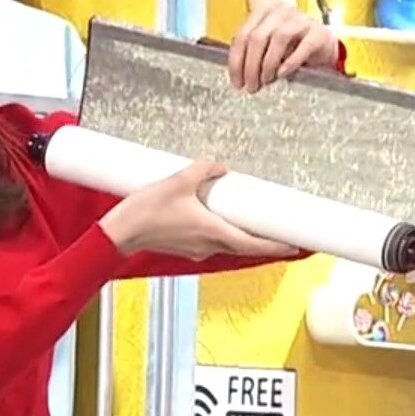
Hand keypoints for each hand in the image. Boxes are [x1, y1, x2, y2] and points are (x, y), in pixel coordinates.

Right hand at [99, 159, 298, 260]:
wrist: (119, 232)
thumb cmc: (145, 211)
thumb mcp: (177, 181)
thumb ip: (203, 170)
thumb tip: (219, 165)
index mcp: (213, 231)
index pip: (253, 243)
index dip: (276, 245)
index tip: (295, 246)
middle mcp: (208, 245)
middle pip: (243, 245)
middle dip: (262, 240)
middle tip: (280, 233)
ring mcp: (196, 249)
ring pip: (227, 244)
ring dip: (240, 235)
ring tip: (250, 221)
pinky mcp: (185, 248)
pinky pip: (211, 241)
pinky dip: (221, 232)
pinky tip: (216, 218)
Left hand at [227, 3, 339, 92]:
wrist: (324, 47)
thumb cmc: (292, 46)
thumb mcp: (268, 45)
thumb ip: (252, 51)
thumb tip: (238, 73)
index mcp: (263, 11)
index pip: (242, 35)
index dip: (236, 61)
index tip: (236, 82)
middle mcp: (281, 11)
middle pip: (257, 37)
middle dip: (250, 65)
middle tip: (251, 86)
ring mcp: (301, 19)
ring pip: (278, 38)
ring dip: (268, 64)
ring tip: (266, 81)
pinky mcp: (318, 33)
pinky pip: (303, 47)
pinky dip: (290, 62)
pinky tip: (282, 74)